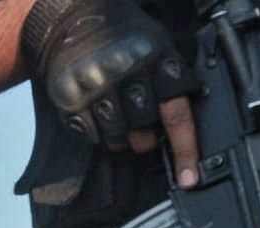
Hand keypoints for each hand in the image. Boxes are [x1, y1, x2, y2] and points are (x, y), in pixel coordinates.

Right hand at [26, 0, 200, 187]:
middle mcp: (125, 70)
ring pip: (117, 139)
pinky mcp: (70, 96)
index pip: (176, 115)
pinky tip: (98, 111)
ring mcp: (95, 84)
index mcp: (156, 57)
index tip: (189, 178)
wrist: (70, 18)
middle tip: (142, 129)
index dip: (185, 151)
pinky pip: (91, 135)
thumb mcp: (158, 45)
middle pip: (144, 133)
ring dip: (121, 138)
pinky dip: (97, 132)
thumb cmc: (122, 37)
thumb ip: (172, 81)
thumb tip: (184, 133)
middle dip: (146, 139)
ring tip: (119, 118)